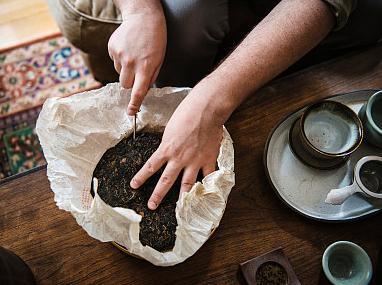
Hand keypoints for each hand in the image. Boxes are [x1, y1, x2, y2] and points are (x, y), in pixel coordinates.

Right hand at [108, 7, 165, 114]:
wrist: (143, 17)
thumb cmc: (155, 40)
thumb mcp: (159, 60)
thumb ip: (150, 77)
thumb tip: (142, 91)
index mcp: (146, 67)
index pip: (138, 91)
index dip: (134, 104)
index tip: (131, 113)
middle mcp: (131, 62)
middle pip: (125, 85)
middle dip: (131, 82)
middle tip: (138, 70)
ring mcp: (119, 55)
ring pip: (120, 74)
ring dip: (126, 69)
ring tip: (134, 55)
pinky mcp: (112, 48)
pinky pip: (114, 62)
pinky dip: (120, 59)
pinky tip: (128, 49)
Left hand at [130, 90, 223, 209]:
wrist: (205, 110)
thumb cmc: (186, 113)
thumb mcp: (170, 128)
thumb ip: (169, 142)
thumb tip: (168, 149)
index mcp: (167, 149)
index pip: (150, 167)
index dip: (141, 177)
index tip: (133, 186)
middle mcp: (179, 158)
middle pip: (166, 181)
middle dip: (157, 195)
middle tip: (151, 206)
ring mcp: (194, 161)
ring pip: (186, 184)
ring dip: (182, 197)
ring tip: (179, 209)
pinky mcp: (208, 159)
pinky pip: (208, 176)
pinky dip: (207, 185)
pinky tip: (206, 193)